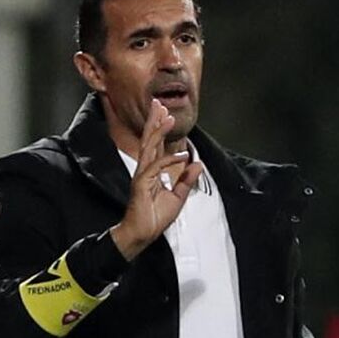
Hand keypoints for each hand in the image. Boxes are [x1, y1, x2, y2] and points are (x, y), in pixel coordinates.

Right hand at [110, 99, 202, 260]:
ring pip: (150, 148)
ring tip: (166, 117)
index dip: (159, 128)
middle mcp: (145, 170)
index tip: (164, 112)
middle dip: (154, 121)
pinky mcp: (141, 185)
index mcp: (151, 171)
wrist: (142, 235)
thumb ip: (186, 180)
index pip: (155, 145)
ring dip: (158, 132)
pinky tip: (181, 154)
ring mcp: (142, 176)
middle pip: (149, 140)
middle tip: (158, 103)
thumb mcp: (178, 197)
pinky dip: (169, 160)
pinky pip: (155, 168)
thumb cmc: (155, 218)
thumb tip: (197, 164)